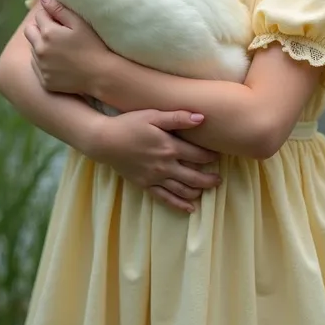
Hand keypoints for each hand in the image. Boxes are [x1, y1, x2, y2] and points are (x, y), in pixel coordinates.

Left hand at [24, 0, 106, 94]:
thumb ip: (59, 9)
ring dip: (40, 44)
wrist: (100, 75)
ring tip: (59, 47)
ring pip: (32, 48)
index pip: (39, 15)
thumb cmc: (93, 46)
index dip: (49, 13)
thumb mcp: (79, 24)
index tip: (59, 18)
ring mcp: (40, 66)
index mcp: (48, 33)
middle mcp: (39, 50)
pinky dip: (43, 61)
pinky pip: (37, 66)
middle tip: (55, 30)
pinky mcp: (44, 80)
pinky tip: (58, 61)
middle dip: (38, 27)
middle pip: (29, 31)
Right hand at [86, 109, 220, 212]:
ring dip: (198, 191)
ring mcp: (155, 178)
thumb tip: (201, 118)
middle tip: (219, 179)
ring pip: (182, 190)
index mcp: (170, 147)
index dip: (211, 156)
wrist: (105, 141)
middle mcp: (165, 165)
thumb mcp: (153, 115)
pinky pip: (166, 199)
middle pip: (194, 177)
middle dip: (210, 179)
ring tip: (208, 190)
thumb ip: (178, 117)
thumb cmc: (129, 123)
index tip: (219, 155)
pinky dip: (180, 205)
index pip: (198, 155)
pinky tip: (190, 208)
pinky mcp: (146, 185)